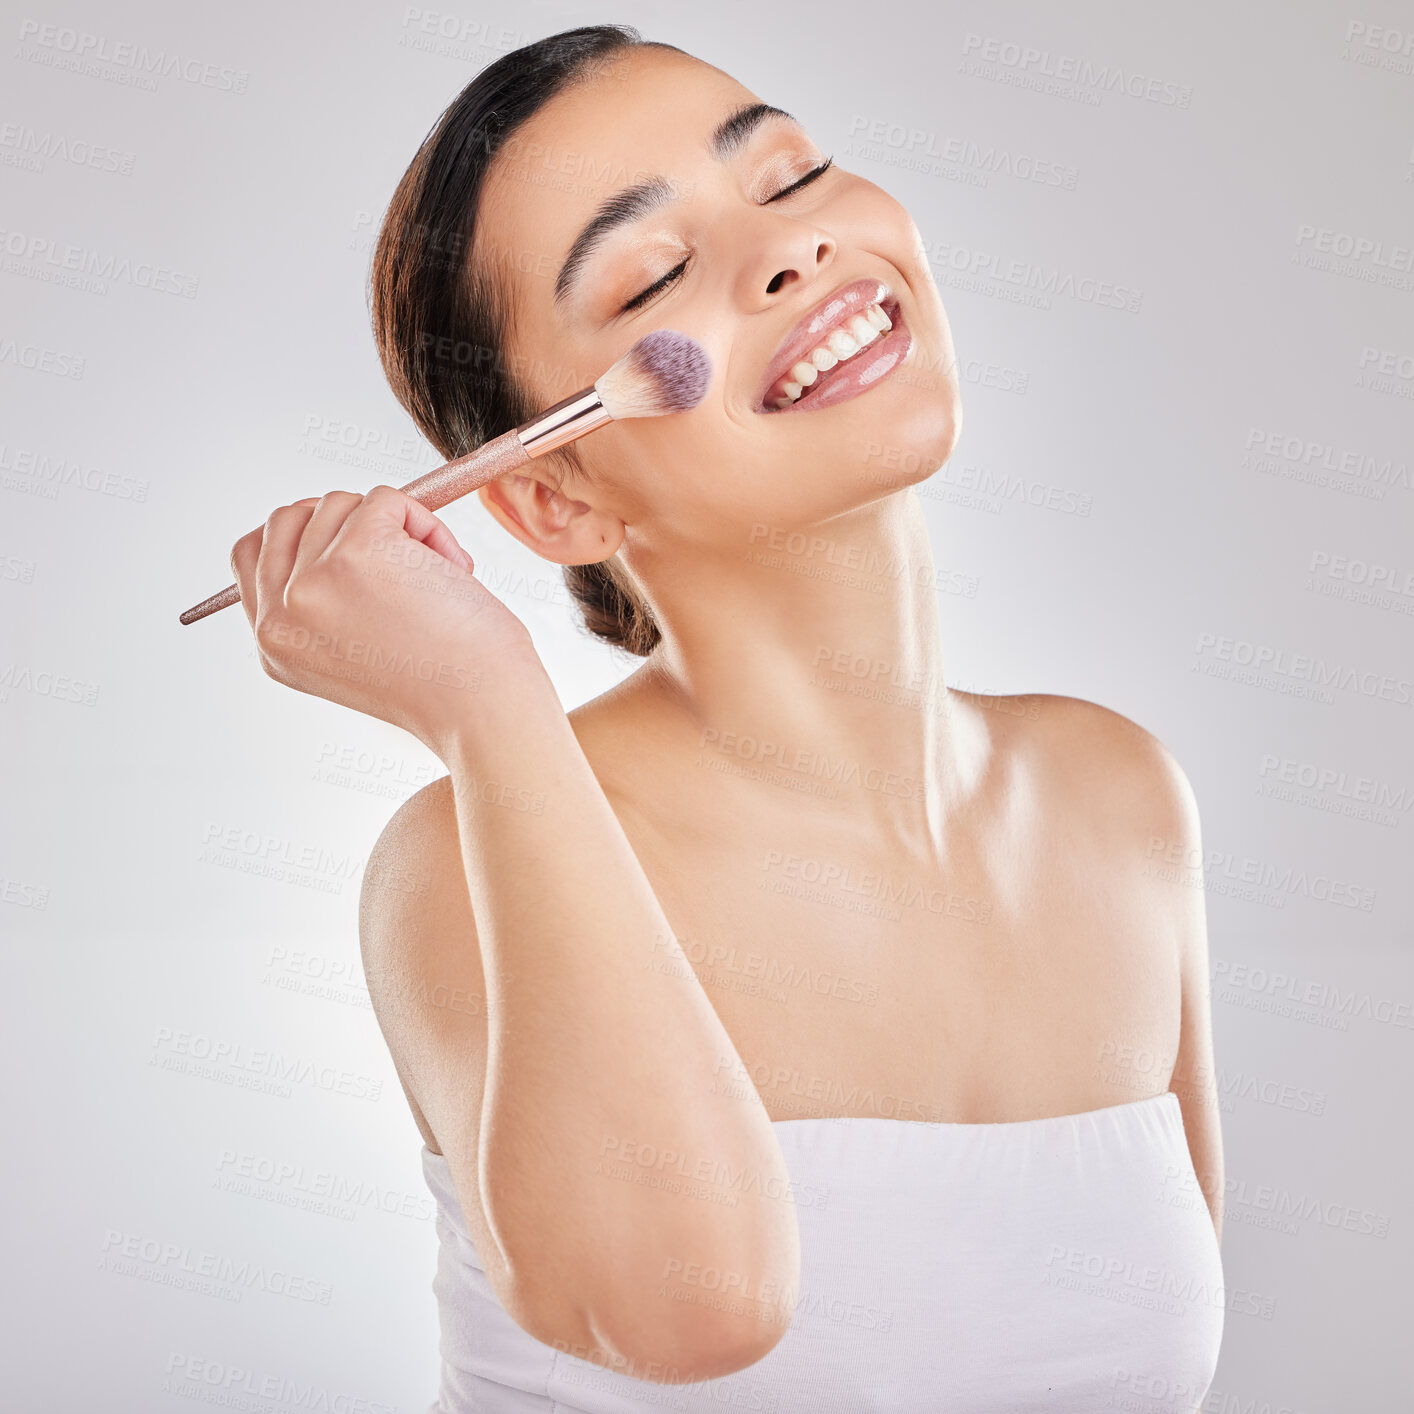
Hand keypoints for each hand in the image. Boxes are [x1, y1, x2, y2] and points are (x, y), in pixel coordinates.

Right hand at [230, 485, 539, 750]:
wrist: (483, 707)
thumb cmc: (443, 688)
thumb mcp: (349, 661)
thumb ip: (318, 608)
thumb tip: (329, 537)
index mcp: (275, 644)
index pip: (251, 555)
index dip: (296, 534)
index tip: (339, 537)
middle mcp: (283, 615)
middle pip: (289, 518)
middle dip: (345, 522)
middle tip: (393, 557)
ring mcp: (315, 580)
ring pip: (339, 503)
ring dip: (394, 527)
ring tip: (430, 581)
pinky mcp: (360, 549)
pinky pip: (386, 499)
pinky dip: (425, 524)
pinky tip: (447, 571)